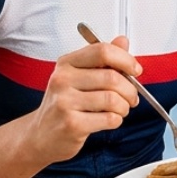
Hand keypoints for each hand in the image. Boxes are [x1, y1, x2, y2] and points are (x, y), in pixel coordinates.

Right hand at [28, 36, 141, 164]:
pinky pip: (109, 119)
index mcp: (66, 63)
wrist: (40, 136)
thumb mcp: (79, 77)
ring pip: (113, 99)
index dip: (125, 60)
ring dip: (124, 107)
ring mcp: (65, 102)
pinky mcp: (71, 124)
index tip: (135, 70)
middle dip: (130, 90)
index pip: (102, 51)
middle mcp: (62, 80)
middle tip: (132, 98)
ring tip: (120, 110)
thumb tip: (122, 40)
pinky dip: (116, 120)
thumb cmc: (64, 106)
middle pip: (111, 77)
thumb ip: (102, 59)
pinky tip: (109, 120)